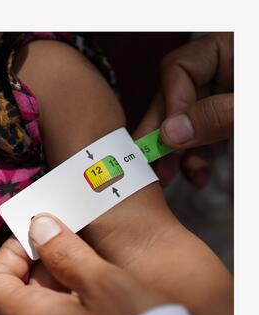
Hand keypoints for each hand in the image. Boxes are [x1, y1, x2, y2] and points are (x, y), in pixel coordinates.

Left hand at [0, 213, 165, 314]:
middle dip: (44, 265)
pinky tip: (106, 300)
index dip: (9, 255)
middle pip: (18, 294)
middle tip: (78, 247)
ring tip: (98, 271)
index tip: (40, 239)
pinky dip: (74, 308)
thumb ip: (66, 252)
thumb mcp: (105, 283)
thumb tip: (39, 227)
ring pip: (43, 311)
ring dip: (63, 285)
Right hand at [134, 32, 232, 186]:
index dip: (169, 106)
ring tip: (178, 176)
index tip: (171, 138)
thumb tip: (171, 133)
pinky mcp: (232, 115)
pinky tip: (199, 173)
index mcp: (227, 48)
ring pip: (188, 121)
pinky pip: (206, 132)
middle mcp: (222, 69)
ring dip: (181, 153)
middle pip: (176, 100)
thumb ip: (214, 115)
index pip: (176, 70)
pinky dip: (201, 155)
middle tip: (155, 168)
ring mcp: (226, 92)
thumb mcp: (252, 107)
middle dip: (167, 138)